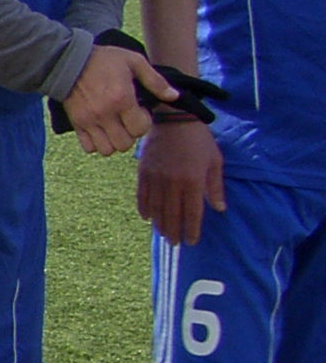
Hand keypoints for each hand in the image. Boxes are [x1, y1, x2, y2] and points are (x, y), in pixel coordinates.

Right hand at [61, 43, 171, 154]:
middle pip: (124, 144)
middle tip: (128, 120)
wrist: (68, 60)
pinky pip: (88, 148)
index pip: (140, 130)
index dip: (144, 122)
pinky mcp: (76, 123)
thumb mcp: (134, 62)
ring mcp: (88, 121)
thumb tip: (174, 96)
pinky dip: (96, 144)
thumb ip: (155, 81)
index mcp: (121, 99)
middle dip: (130, 134)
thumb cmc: (104, 60)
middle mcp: (104, 114)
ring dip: (114, 142)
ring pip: (107, 150)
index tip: (140, 110)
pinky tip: (100, 130)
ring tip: (115, 127)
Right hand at [136, 117, 225, 244]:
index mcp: (193, 181)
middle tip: (175, 243)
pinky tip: (147, 217)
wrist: (173, 120)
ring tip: (163, 234)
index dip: (192, 229)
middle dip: (174, 231)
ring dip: (160, 224)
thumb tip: (219, 208)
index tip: (192, 241)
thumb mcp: (214, 161)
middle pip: (172, 214)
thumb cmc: (199, 140)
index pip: (192, 212)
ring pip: (157, 208)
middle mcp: (173, 184)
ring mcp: (156, 179)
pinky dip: (145, 208)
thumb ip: (215, 186)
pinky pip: (143, 195)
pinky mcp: (144, 173)